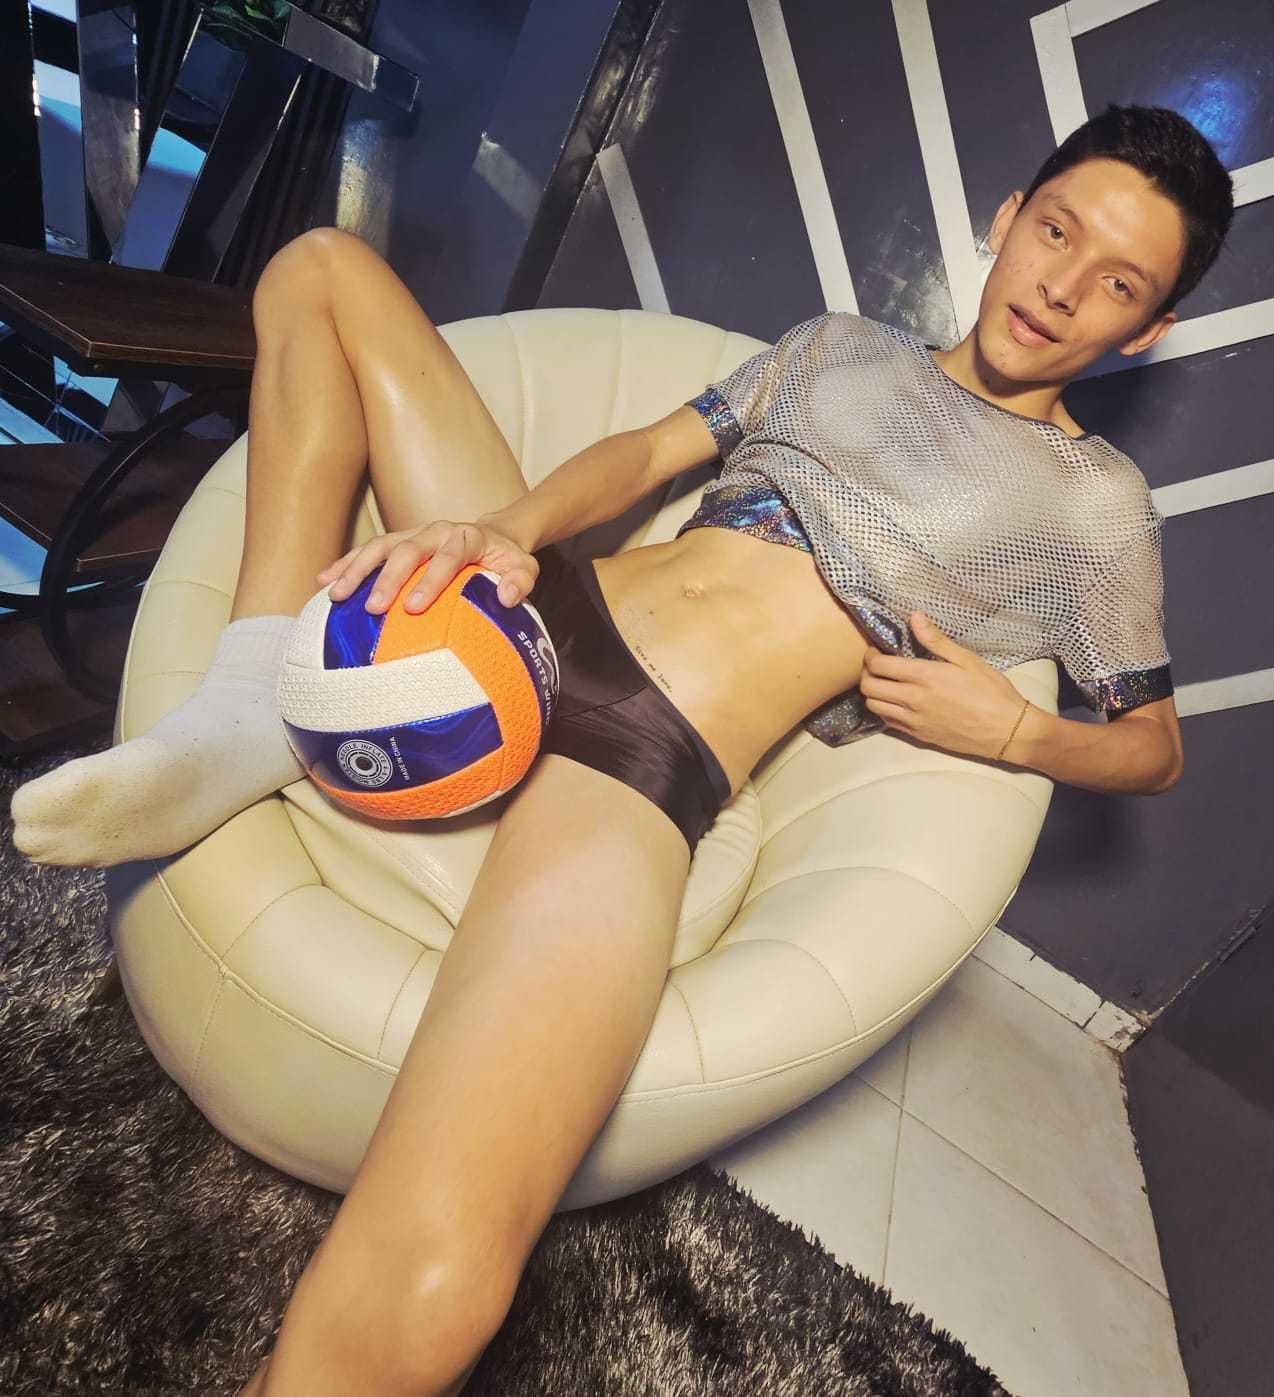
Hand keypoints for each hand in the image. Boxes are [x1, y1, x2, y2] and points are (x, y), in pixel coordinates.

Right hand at [316, 520, 538, 614]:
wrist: (494, 534)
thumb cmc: (507, 559)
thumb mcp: (524, 568)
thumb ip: (520, 581)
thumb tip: (506, 597)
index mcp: (466, 536)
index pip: (449, 556)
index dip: (431, 580)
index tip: (414, 608)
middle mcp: (436, 530)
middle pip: (408, 550)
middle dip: (388, 578)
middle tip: (373, 608)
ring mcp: (413, 533)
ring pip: (380, 546)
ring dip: (356, 568)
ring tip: (335, 594)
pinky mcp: (398, 541)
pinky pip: (368, 550)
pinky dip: (345, 563)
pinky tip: (324, 582)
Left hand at [859, 610, 1027, 759]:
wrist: (1006, 731)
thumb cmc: (991, 691)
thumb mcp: (967, 660)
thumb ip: (936, 640)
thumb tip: (914, 617)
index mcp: (924, 677)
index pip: (878, 666)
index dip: (870, 656)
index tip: (875, 651)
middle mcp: (913, 700)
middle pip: (869, 687)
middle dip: (866, 673)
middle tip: (876, 666)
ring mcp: (913, 721)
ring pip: (874, 707)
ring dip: (872, 693)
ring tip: (884, 684)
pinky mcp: (918, 736)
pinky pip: (888, 723)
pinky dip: (884, 710)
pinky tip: (896, 702)